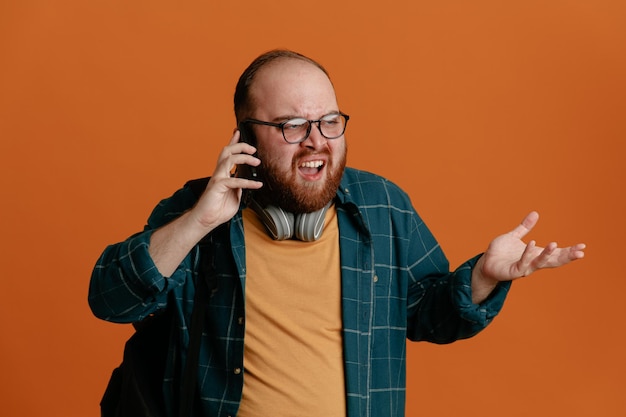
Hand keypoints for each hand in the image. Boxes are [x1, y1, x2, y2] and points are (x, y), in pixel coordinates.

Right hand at [191, 131, 261, 229]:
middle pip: (227, 151)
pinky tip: (257, 184)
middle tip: (253, 149)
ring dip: (244, 158)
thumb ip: (240, 187)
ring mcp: (217, 178)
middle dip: (240, 145)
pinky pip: (234, 180)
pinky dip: (248, 182)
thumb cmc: (217, 210)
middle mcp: (219, 173)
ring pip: (229, 159)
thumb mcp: (235, 196)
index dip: (233, 142)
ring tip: (256, 162)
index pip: (228, 154)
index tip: (239, 132)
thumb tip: (248, 181)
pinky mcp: (217, 186)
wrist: (206, 220)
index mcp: (223, 174)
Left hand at [471, 211, 585, 301]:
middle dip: (567, 256)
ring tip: (555, 244)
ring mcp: (524, 268)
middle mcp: (532, 263)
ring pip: (539, 263)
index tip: (582, 246)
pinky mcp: (513, 272)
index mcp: (535, 255)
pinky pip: (522, 263)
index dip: (569, 251)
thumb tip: (535, 213)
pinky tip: (532, 244)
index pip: (556, 254)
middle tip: (581, 251)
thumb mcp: (514, 236)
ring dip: (547, 254)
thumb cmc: (501, 252)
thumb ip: (525, 227)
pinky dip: (527, 254)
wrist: (486, 263)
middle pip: (553, 261)